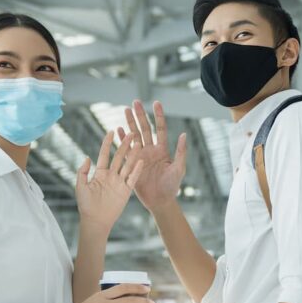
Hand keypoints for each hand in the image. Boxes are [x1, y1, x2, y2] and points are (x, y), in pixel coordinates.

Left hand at [75, 130, 143, 228]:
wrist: (95, 220)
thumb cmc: (86, 205)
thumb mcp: (80, 186)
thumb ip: (82, 172)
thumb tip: (87, 157)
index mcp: (100, 173)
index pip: (104, 155)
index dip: (107, 143)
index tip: (111, 132)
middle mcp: (111, 176)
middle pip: (118, 157)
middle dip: (124, 145)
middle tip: (131, 133)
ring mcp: (119, 182)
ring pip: (127, 165)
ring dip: (133, 155)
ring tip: (138, 144)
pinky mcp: (126, 190)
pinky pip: (132, 178)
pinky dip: (137, 170)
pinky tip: (141, 161)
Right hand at [119, 100, 186, 214]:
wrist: (160, 200)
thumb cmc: (172, 186)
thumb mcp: (179, 168)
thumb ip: (181, 152)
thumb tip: (184, 134)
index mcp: (162, 150)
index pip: (160, 128)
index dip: (158, 116)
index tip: (156, 103)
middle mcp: (151, 150)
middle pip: (145, 129)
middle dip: (140, 115)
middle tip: (134, 102)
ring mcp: (141, 156)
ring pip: (134, 136)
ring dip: (130, 123)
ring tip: (125, 110)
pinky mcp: (132, 164)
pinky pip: (126, 150)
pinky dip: (122, 140)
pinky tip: (118, 130)